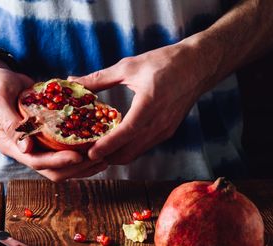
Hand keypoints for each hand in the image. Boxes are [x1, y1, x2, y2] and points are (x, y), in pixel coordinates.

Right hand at [0, 62, 107, 181]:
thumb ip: (10, 123)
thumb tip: (26, 149)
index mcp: (12, 145)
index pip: (37, 162)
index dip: (58, 162)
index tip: (78, 156)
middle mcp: (25, 150)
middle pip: (53, 170)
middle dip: (77, 168)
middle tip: (100, 159)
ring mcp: (36, 146)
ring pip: (61, 165)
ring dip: (83, 165)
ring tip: (105, 157)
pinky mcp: (46, 138)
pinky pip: (65, 150)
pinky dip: (81, 151)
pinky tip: (98, 145)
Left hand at [69, 42, 208, 164]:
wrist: (199, 66)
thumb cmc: (164, 62)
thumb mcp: (129, 67)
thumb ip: (99, 78)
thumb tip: (72, 80)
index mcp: (150, 105)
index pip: (126, 132)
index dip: (107, 145)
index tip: (90, 153)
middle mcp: (159, 123)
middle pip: (129, 152)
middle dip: (106, 157)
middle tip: (84, 155)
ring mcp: (165, 131)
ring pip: (135, 153)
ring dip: (116, 155)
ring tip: (95, 151)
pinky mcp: (167, 132)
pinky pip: (143, 147)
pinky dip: (127, 149)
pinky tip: (113, 144)